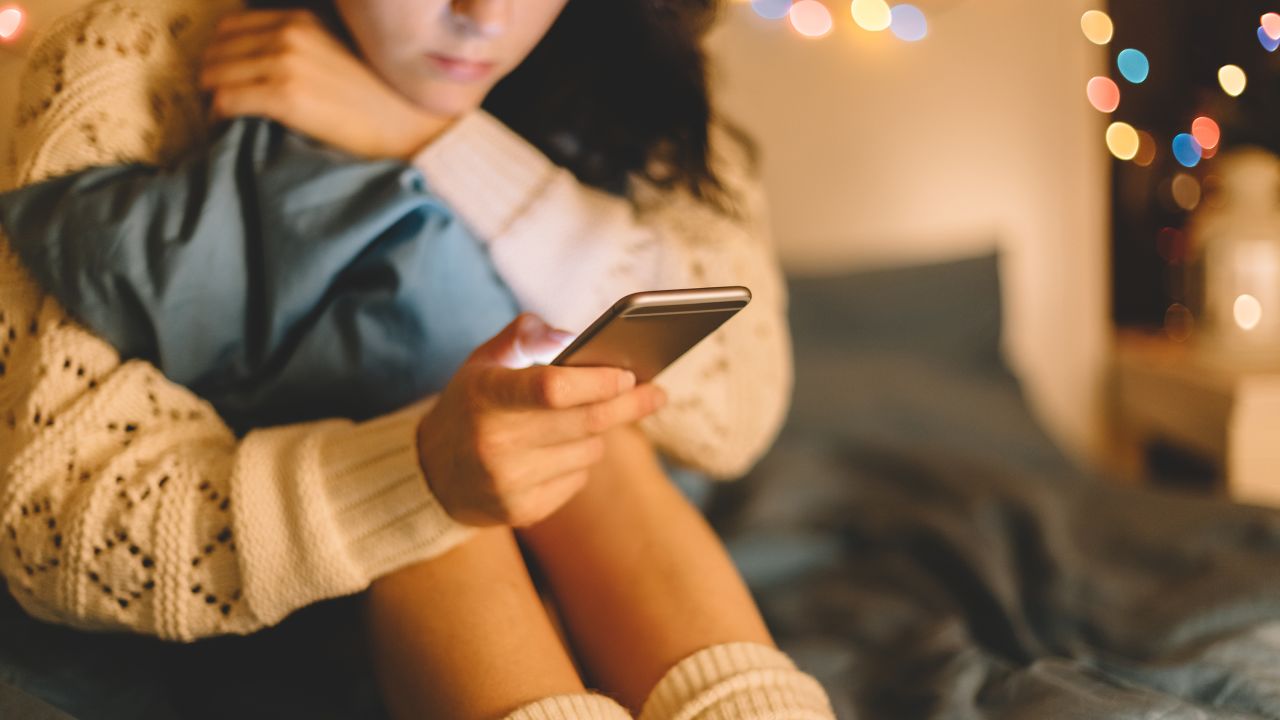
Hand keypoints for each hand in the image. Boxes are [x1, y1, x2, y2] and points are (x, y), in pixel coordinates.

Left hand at [200, 10, 449, 159]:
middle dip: (210, 77)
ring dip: (210, 98)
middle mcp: (290, 33)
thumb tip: (263, 59)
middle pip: (216, 50)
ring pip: (214, 75)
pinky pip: (226, 102)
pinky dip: (218, 117)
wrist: (409, 126)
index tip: (222, 77)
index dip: (219, 54)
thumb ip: (302, 45)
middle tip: (216, 101)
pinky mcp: (286, 97)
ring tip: (220, 118)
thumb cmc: (378, 98)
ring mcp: (286, 63)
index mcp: (301, 19)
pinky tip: (226, 128)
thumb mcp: (338, 51)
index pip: (231, 27)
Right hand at [417, 313, 667, 527]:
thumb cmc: (471, 405)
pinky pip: (577, 480)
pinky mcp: (521, 511)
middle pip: (585, 422)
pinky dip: (579, 462)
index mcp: (485, 395)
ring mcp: (507, 482)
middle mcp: (494, 442)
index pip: (552, 389)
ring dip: (597, 434)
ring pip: (588, 452)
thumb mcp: (483, 361)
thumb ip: (526, 336)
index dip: (597, 381)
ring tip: (582, 421)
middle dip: (628, 405)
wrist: (431, 474)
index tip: (629, 374)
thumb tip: (574, 338)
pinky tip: (558, 452)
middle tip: (656, 393)